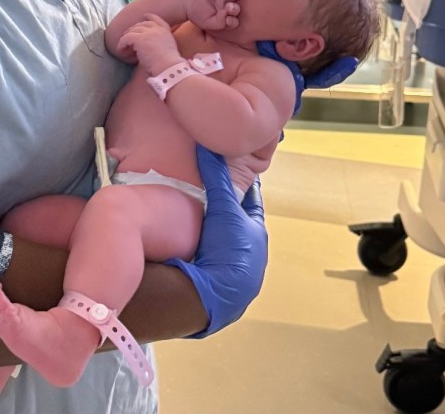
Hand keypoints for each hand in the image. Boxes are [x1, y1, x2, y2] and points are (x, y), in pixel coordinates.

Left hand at [117, 14, 181, 78]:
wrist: (168, 68)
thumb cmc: (168, 65)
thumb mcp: (167, 49)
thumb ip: (159, 44)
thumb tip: (147, 47)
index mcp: (165, 31)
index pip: (156, 19)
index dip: (149, 17)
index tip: (144, 16)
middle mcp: (157, 29)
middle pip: (141, 25)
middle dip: (133, 31)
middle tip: (127, 41)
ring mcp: (148, 32)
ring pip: (132, 31)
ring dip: (126, 40)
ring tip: (123, 49)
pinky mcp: (139, 39)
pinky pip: (126, 39)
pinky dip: (121, 45)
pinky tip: (121, 52)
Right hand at [165, 145, 266, 336]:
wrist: (213, 297)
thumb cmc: (229, 252)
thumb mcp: (224, 209)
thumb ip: (216, 178)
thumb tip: (208, 147)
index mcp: (257, 235)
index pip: (250, 203)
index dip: (241, 186)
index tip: (232, 171)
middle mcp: (250, 255)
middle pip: (236, 223)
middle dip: (223, 208)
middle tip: (206, 189)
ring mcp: (234, 273)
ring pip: (223, 242)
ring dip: (211, 231)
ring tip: (192, 213)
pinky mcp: (216, 285)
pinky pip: (209, 258)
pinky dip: (201, 248)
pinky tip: (187, 241)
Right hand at [181, 0, 241, 31]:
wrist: (183, 0)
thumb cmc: (195, 13)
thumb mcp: (207, 23)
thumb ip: (220, 23)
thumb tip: (228, 14)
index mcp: (224, 15)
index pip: (234, 19)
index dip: (233, 20)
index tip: (227, 20)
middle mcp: (226, 3)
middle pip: (237, 5)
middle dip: (235, 7)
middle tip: (228, 7)